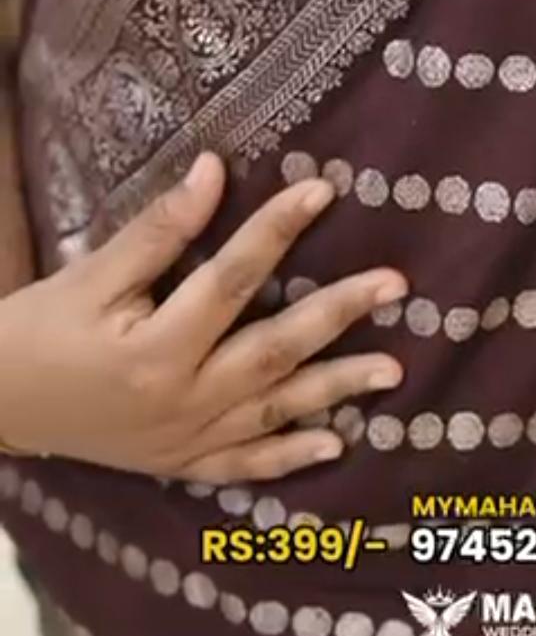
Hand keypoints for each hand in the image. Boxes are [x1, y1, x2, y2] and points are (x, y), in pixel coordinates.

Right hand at [0, 152, 406, 481]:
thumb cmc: (40, 332)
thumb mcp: (90, 277)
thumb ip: (156, 233)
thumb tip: (214, 171)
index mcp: (155, 348)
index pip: (230, 280)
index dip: (277, 231)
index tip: (323, 191)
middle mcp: (181, 399)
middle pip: (272, 351)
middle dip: (338, 316)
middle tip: (396, 285)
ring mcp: (185, 440)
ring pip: (273, 411)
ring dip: (336, 389)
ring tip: (393, 368)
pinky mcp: (181, 464)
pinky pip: (245, 465)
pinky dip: (290, 457)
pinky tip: (337, 443)